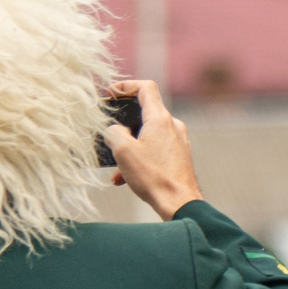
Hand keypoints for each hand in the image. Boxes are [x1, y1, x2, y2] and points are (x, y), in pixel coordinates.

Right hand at [103, 80, 201, 218]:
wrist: (179, 203)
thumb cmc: (153, 176)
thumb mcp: (123, 151)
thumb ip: (113, 133)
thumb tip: (114, 130)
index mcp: (161, 119)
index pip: (146, 88)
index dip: (126, 86)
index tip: (111, 93)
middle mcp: (173, 126)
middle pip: (145, 113)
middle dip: (123, 123)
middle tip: (107, 131)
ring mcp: (178, 141)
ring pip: (147, 135)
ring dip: (129, 147)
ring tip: (115, 165)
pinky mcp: (179, 156)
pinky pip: (154, 151)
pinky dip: (139, 159)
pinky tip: (124, 178)